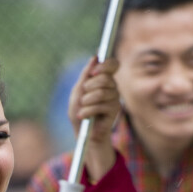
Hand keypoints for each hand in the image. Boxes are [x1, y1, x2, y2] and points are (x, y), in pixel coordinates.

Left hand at [67, 56, 118, 179]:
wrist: (83, 134)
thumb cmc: (79, 113)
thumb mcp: (77, 92)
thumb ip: (85, 75)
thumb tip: (94, 57)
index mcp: (104, 80)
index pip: (113, 64)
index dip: (105, 65)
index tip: (93, 72)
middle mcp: (112, 87)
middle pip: (105, 78)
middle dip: (88, 87)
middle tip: (83, 98)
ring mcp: (115, 99)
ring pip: (101, 92)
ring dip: (86, 101)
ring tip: (82, 109)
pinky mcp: (115, 111)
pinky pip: (101, 105)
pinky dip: (87, 111)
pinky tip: (83, 116)